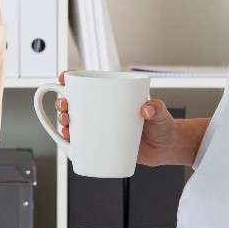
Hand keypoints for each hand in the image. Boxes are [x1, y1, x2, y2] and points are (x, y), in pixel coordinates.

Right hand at [53, 71, 178, 165]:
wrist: (166, 148)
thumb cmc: (163, 126)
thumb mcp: (161, 113)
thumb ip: (157, 108)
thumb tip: (147, 109)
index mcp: (113, 98)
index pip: (88, 85)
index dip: (71, 80)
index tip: (63, 78)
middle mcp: (103, 111)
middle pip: (75, 104)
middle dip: (62, 103)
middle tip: (64, 106)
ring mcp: (101, 128)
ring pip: (74, 123)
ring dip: (63, 123)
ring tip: (66, 126)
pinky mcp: (102, 146)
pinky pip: (82, 144)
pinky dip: (71, 143)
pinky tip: (68, 142)